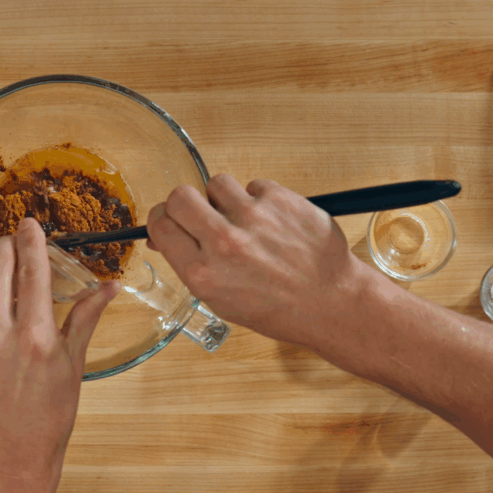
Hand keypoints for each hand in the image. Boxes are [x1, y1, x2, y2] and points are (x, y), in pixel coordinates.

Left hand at [0, 217, 118, 481]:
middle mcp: (1, 334)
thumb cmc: (48, 418)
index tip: (32, 224)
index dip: (31, 241)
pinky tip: (5, 312)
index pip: (32, 271)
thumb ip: (85, 319)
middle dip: (6, 245)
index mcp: (37, 337)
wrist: (7, 455)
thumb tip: (108, 287)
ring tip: (15, 273)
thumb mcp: (74, 366)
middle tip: (18, 237)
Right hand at [146, 174, 373, 351]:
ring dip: (225, 198)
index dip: (163, 219)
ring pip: (217, 183)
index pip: (161, 224)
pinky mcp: (280, 199)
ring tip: (244, 219)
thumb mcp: (221, 300)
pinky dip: (259, 200)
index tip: (171, 220)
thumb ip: (191, 265)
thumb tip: (166, 237)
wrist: (330, 301)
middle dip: (186, 203)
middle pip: (180, 196)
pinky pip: (254, 186)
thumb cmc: (278, 308)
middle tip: (201, 214)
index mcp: (203, 274)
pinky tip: (271, 222)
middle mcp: (224, 244)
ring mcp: (253, 218)